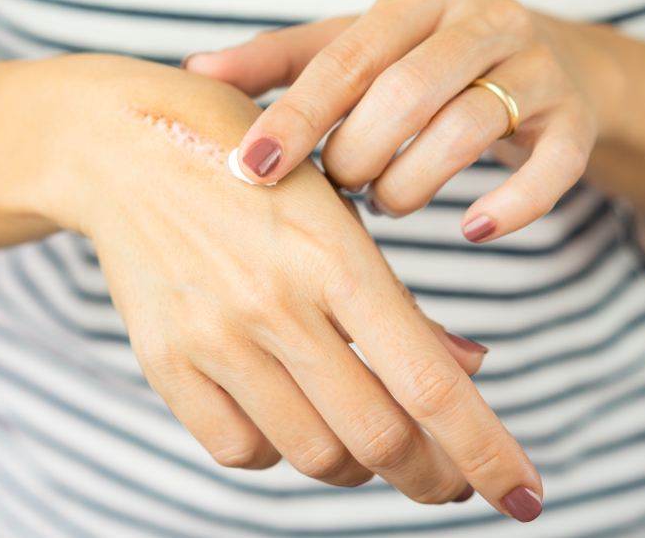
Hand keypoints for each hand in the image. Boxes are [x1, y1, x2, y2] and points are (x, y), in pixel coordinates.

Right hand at [43, 57, 540, 518]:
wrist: (120, 148)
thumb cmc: (243, 164)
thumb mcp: (333, 209)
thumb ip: (397, 298)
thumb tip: (466, 368)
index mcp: (332, 256)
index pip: (429, 383)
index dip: (488, 452)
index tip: (524, 496)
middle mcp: (273, 306)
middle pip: (379, 438)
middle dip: (434, 475)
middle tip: (447, 478)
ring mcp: (211, 339)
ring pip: (313, 455)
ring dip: (357, 464)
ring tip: (365, 438)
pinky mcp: (163, 362)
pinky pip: (238, 450)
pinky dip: (279, 452)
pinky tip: (289, 417)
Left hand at [184, 0, 604, 242]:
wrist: (537, 61)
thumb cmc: (416, 61)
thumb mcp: (350, 48)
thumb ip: (278, 60)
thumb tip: (194, 70)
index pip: (345, 59)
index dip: (295, 118)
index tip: (249, 168)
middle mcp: (482, 17)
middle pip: (405, 93)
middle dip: (355, 157)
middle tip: (336, 187)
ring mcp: (535, 66)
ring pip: (466, 130)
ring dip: (410, 185)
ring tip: (384, 202)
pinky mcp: (573, 119)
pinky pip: (551, 169)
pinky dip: (510, 206)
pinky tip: (472, 229)